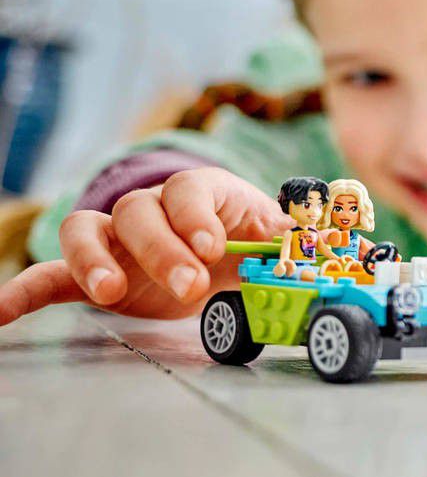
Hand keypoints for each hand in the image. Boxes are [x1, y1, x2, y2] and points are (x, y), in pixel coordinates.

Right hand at [0, 167, 293, 325]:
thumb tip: (318, 243)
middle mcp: (154, 209)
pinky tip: (1, 313)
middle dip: (163, 249)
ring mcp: (118, 239)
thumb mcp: (273, 237)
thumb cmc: (248, 240)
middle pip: (142, 212)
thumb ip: (292, 239)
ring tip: (109, 291)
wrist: (224, 257)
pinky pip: (52, 274)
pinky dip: (25, 290)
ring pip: (91, 228)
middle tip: (189, 286)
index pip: (189, 190)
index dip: (196, 216)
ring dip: (94, 257)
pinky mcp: (93, 273)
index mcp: (201, 193)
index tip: (211, 246)